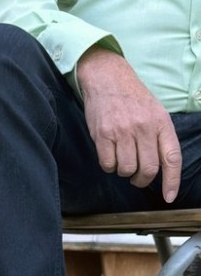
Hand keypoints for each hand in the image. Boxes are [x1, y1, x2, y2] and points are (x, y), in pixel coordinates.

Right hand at [77, 47, 180, 202]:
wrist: (108, 78)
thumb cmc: (132, 98)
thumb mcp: (154, 112)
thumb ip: (159, 137)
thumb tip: (159, 168)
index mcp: (161, 123)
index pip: (171, 158)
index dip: (172, 181)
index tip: (169, 197)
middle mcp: (144, 127)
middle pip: (147, 170)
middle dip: (141, 180)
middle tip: (136, 177)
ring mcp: (123, 131)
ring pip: (126, 169)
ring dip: (123, 171)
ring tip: (121, 159)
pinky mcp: (103, 135)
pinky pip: (107, 164)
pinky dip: (108, 166)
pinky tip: (109, 155)